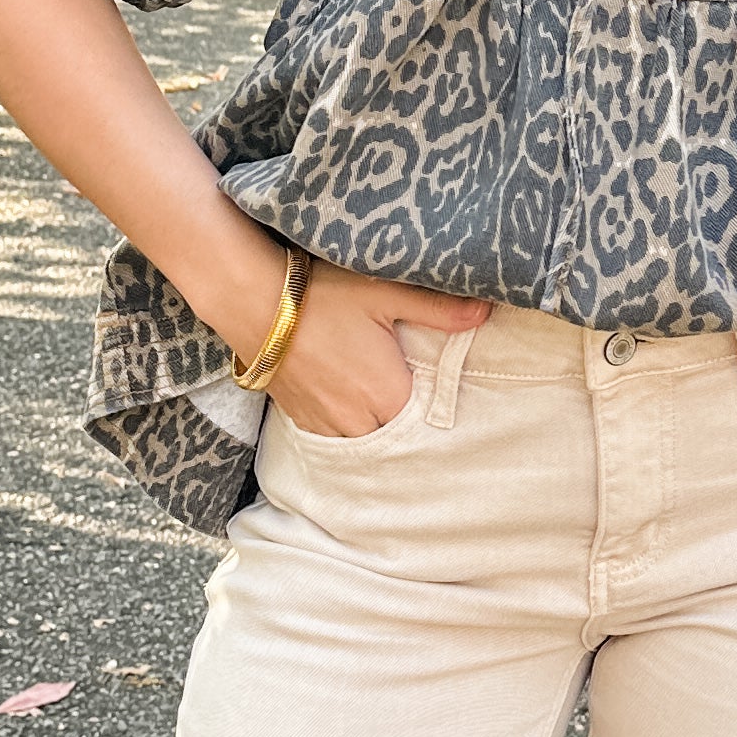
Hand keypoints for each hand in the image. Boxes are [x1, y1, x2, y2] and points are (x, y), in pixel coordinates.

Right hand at [263, 263, 490, 436]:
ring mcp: (324, 423)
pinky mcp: (298, 417)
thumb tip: (485, 312)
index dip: (434, 414)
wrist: (252, 299)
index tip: (443, 403)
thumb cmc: (322, 294)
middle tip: (415, 403)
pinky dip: (345, 427)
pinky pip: (332, 437)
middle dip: (405, 426)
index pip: (425, 424)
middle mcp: (357, 421)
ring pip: (362, 442)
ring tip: (383, 407)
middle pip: (394, 438)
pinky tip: (350, 406)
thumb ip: (438, 309)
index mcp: (387, 396)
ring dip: (374, 429)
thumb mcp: (385, 293)